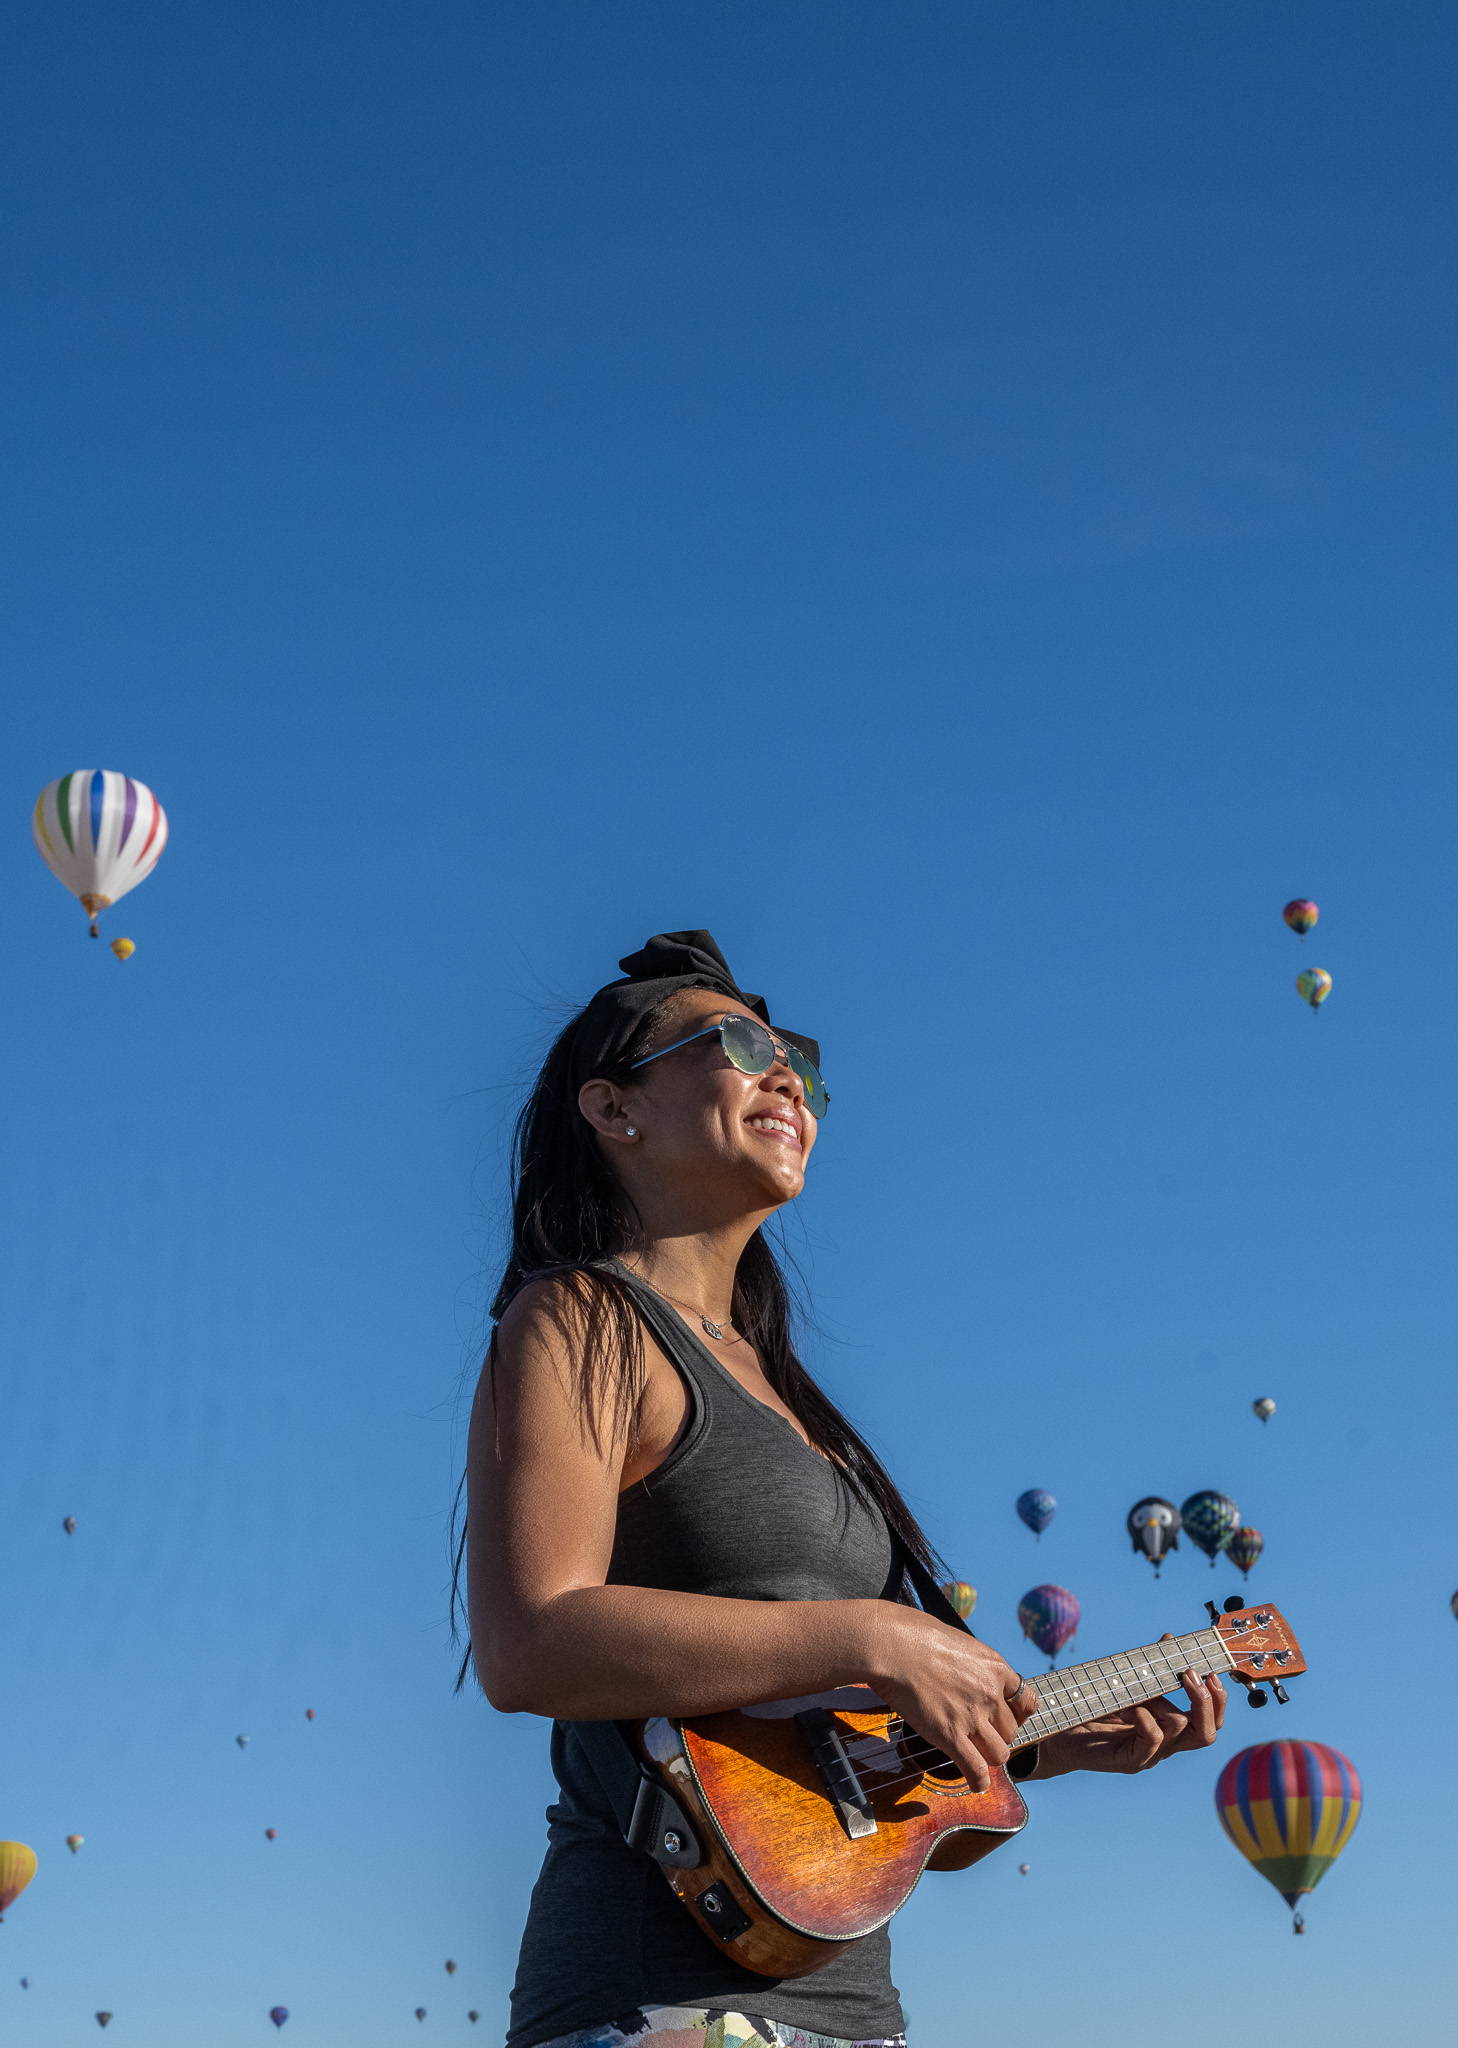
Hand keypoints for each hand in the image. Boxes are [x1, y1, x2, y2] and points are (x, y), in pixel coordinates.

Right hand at [866, 1605, 1041, 1792]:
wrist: (891, 1646)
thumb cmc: (915, 1635)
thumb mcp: (959, 1641)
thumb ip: (972, 1663)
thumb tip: (967, 1671)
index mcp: (995, 1667)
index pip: (1027, 1701)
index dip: (1018, 1714)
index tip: (1006, 1718)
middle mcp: (990, 1694)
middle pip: (1011, 1731)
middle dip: (997, 1736)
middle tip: (979, 1735)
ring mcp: (971, 1716)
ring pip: (1000, 1754)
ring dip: (988, 1757)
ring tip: (975, 1755)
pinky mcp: (949, 1735)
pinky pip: (976, 1769)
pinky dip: (979, 1781)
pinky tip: (976, 1785)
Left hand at [1029, 1637, 1225, 1778]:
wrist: (1060, 1735)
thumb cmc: (1094, 1708)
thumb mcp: (1126, 1684)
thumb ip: (1149, 1667)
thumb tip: (1169, 1639)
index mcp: (1170, 1726)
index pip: (1211, 1720)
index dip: (1218, 1698)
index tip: (1211, 1670)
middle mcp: (1166, 1743)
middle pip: (1207, 1733)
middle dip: (1207, 1701)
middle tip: (1191, 1675)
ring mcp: (1151, 1755)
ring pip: (1180, 1729)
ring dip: (1161, 1699)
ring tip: (1137, 1691)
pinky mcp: (1132, 1760)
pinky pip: (1152, 1737)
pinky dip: (1144, 1715)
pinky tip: (1126, 1707)